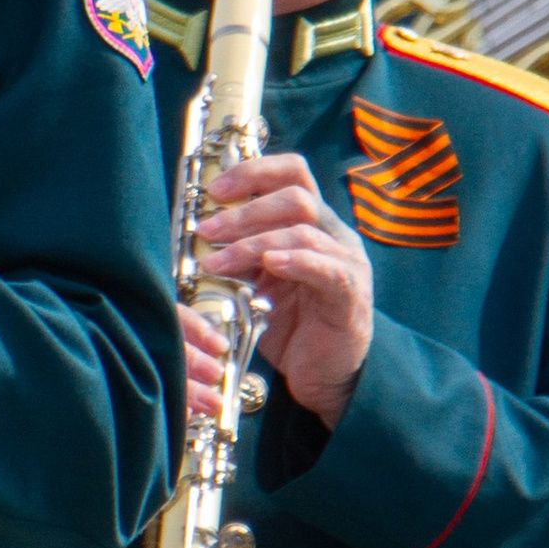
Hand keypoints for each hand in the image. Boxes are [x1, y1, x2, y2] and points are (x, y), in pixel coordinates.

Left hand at [195, 153, 374, 424]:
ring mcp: (347, 262)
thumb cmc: (290, 326)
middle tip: (206, 229)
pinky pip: (326, 268)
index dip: (254, 172)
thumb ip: (239, 258)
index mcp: (313, 224)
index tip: (214, 190)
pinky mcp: (350, 294)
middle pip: (296, 195)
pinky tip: (268, 265)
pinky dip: (294, 262)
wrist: (323, 375)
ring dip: (253, 242)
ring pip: (304, 230)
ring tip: (217, 261)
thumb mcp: (256, 285)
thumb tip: (198, 236)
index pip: (293, 174)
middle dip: (244, 210)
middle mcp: (334, 236)